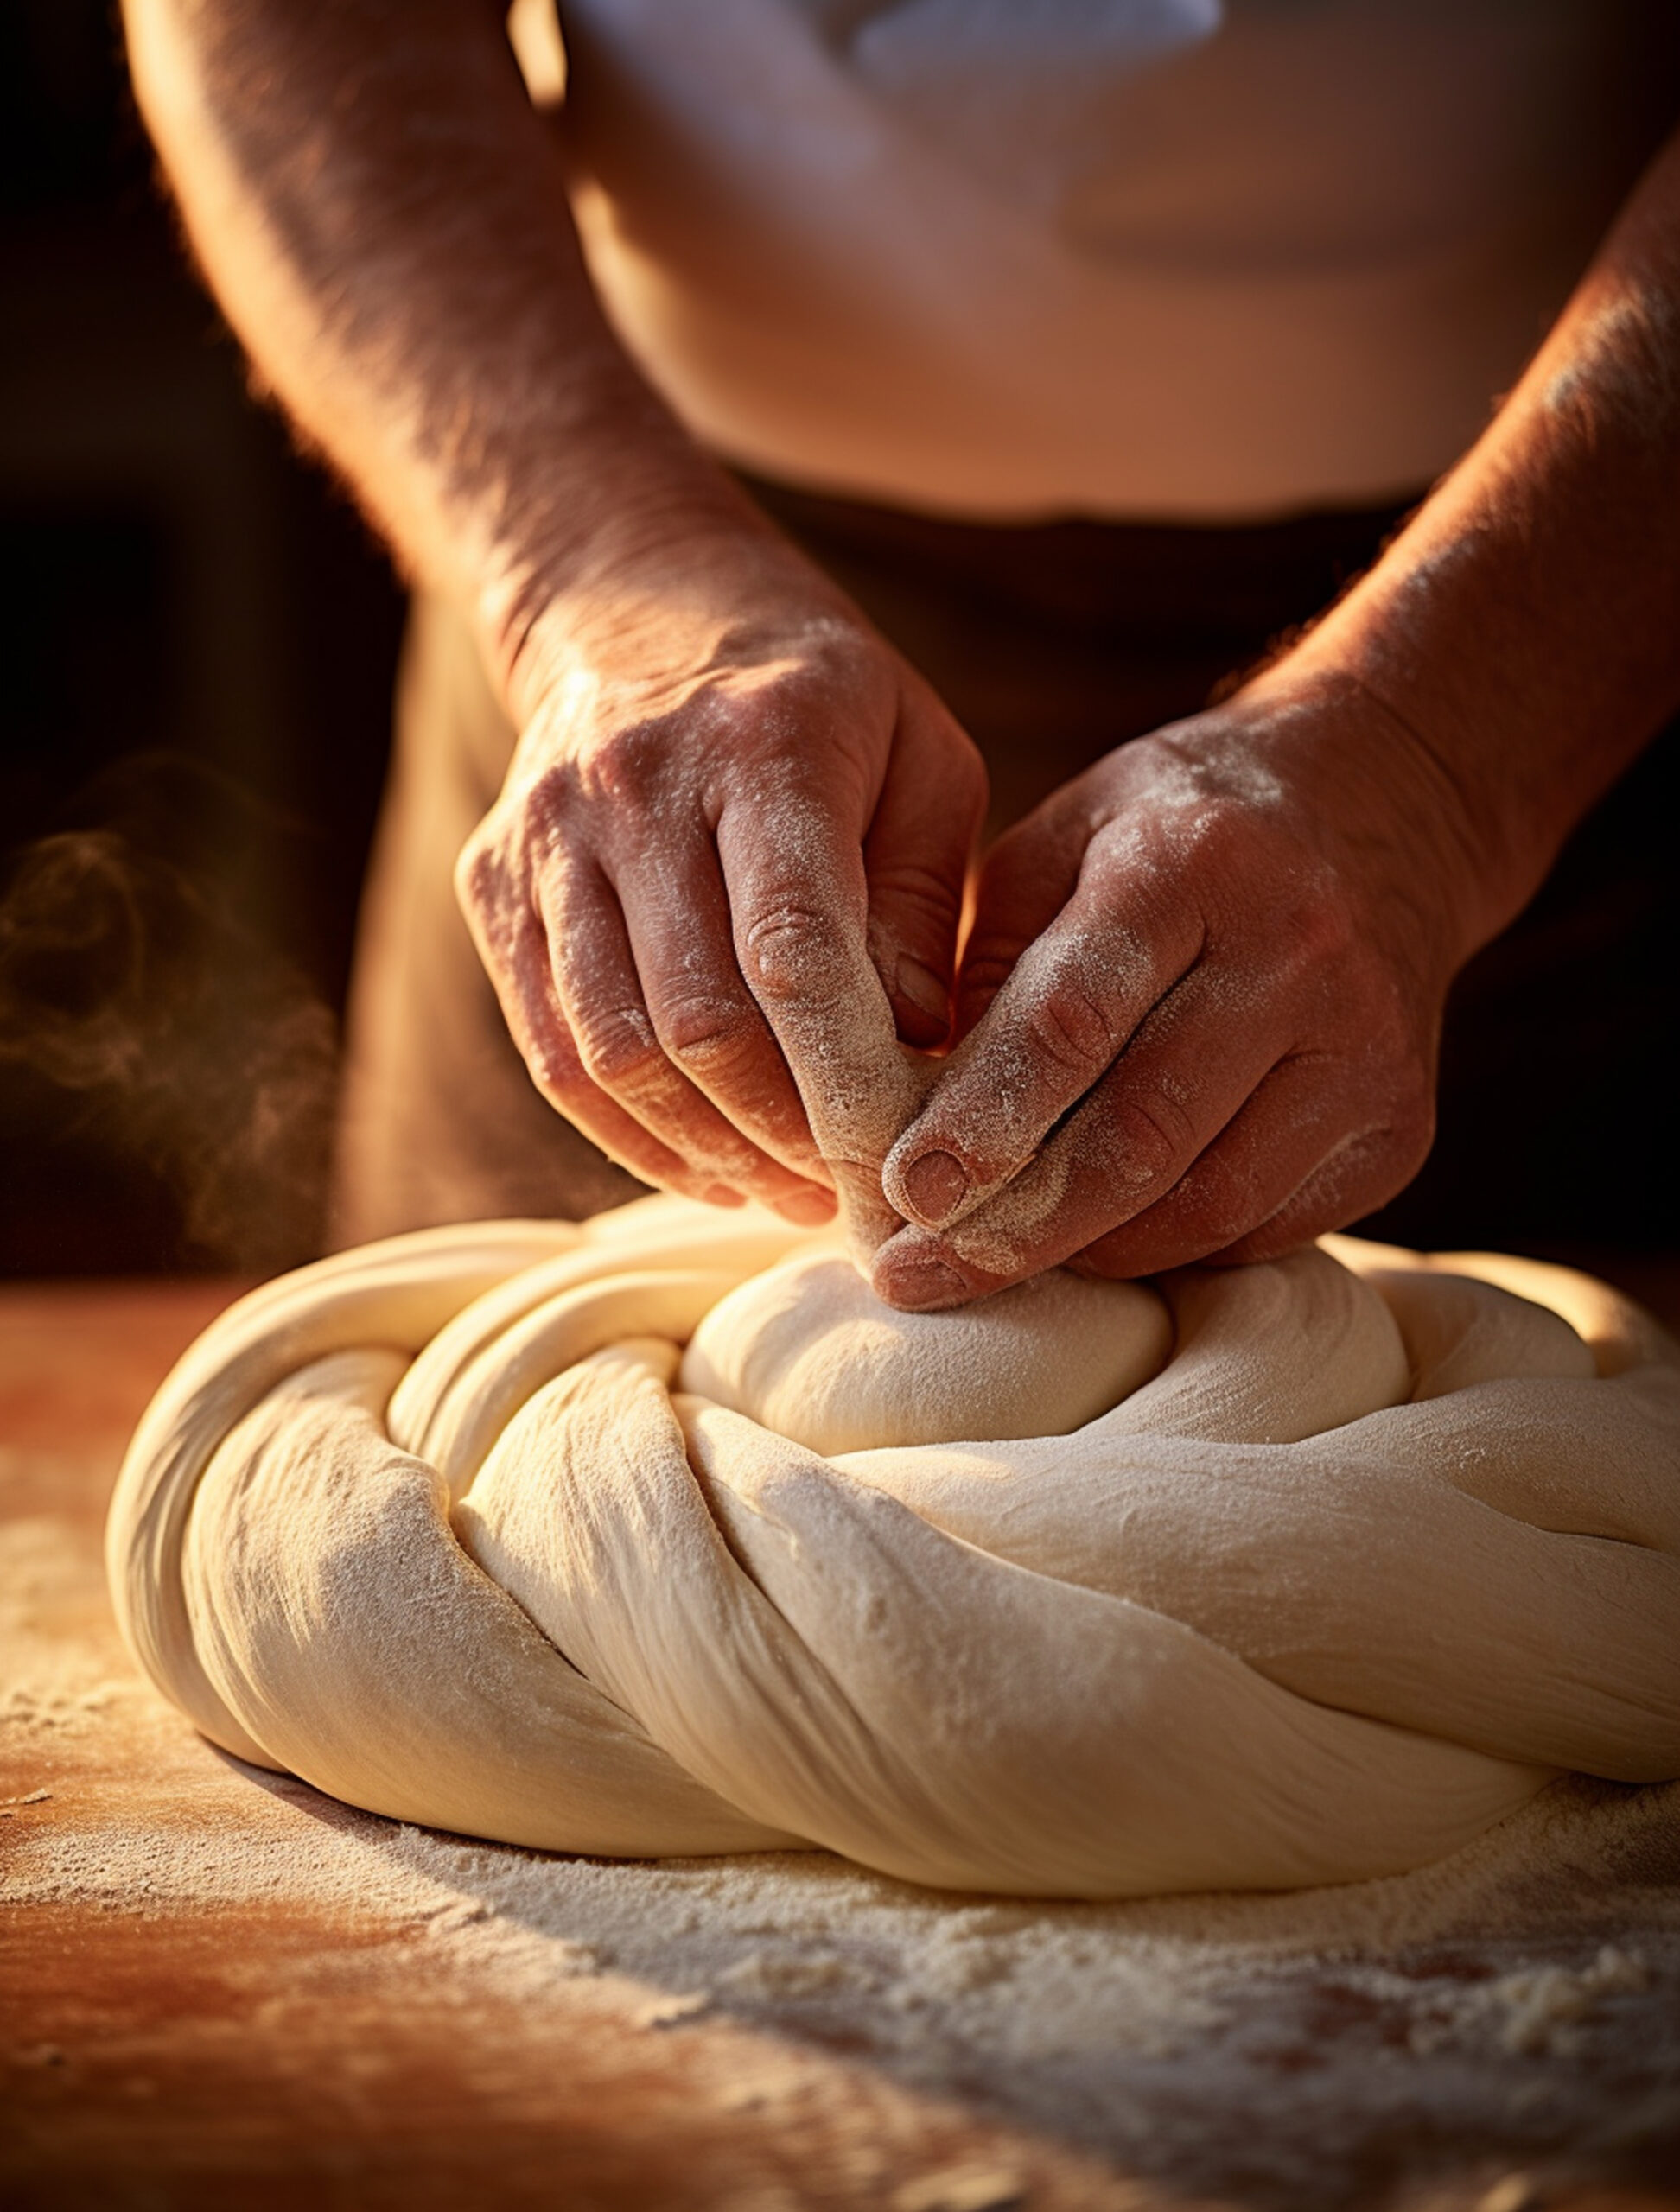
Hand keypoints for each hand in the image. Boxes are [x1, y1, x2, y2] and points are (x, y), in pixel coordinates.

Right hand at [456, 533, 986, 1231]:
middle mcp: (632, 789)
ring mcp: (546, 841)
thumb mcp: (922, 761)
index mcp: (764, 745)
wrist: (633, 604)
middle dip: (784, 1136)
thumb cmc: (821, 703)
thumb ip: (925, 907)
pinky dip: (634, 1134)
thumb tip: (919, 1060)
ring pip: (613, 1055)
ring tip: (788, 1191)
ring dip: (709, 1153)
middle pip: (698, 1024)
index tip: (899, 1156)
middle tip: (854, 1193)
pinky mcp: (494, 888)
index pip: (792, 950)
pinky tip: (711, 1165)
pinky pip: (554, 1053)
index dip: (845, 1079)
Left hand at [869, 670, 1488, 1304]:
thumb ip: (993, 964)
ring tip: (986, 1265)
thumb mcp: (1066, 841)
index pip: (1074, 1020)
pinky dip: (1164, 1250)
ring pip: (1203, 1205)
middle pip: (1139, 1135)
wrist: (1388, 810)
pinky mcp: (1399, 1130)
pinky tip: (1096, 1241)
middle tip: (912, 1274)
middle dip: (1012, 1225)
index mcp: (1192, 862)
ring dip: (1082, 1253)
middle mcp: (1297, 955)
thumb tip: (921, 1117)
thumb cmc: (1181, 833)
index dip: (982, 1121)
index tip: (905, 1192)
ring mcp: (1364, 1052)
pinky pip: (1260, 1230)